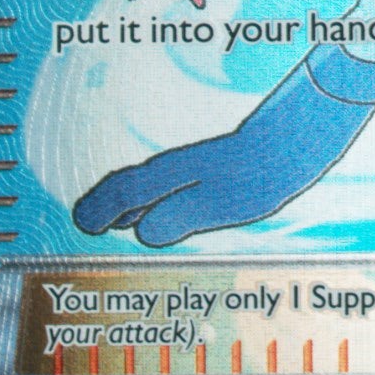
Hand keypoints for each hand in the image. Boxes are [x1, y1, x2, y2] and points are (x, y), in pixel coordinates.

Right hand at [73, 127, 282, 246]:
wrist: (293, 140)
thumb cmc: (260, 172)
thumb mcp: (223, 200)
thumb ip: (182, 215)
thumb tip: (143, 234)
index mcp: (172, 174)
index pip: (124, 190)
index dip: (100, 208)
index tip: (81, 224)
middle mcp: (175, 168)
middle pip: (129, 184)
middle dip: (104, 203)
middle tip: (82, 222)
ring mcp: (192, 168)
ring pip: (146, 185)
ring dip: (124, 203)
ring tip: (107, 221)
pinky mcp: (209, 171)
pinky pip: (165, 187)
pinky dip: (147, 200)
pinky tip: (155, 211)